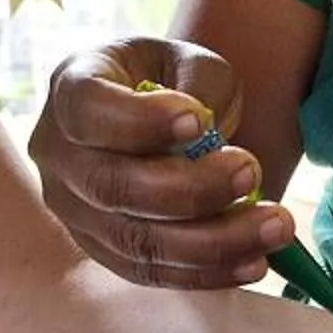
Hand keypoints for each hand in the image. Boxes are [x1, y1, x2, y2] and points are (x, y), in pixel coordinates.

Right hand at [29, 36, 290, 289]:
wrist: (158, 118)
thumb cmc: (171, 82)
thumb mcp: (188, 60)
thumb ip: (201, 83)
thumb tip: (207, 134)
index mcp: (71, 90)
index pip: (88, 110)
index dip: (140, 122)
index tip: (198, 121)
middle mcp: (58, 155)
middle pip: (112, 186)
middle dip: (190, 189)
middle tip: (251, 171)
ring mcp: (74, 211)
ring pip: (135, 240)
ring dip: (212, 241)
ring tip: (275, 224)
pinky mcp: (102, 251)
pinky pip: (150, 273)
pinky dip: (206, 273)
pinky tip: (254, 260)